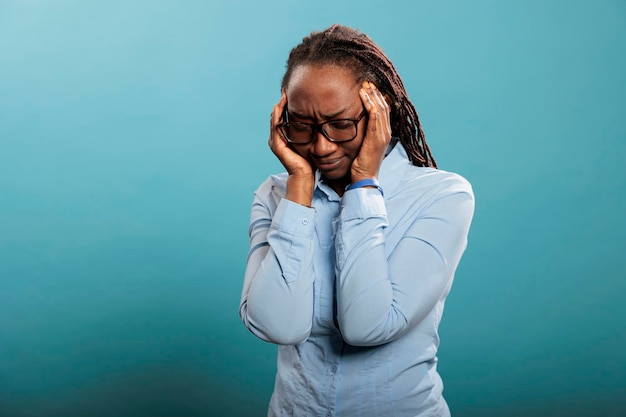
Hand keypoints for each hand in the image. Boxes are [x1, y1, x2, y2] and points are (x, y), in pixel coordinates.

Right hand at [268, 91, 314, 205]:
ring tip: (283, 94)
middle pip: (276, 115)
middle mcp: (276, 138)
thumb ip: (309, 130)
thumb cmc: (309, 160)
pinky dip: (276, 115)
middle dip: (282, 102)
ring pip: (274, 119)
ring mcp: (275, 141)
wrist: (305, 176)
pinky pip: (275, 126)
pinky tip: (280, 106)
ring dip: (278, 106)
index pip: (282, 116)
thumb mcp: (309, 141)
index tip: (293, 92)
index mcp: (283, 136)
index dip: (286, 104)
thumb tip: (319, 118)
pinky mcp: (276, 145)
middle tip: (287, 89)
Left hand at [351, 82, 391, 182]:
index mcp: (384, 133)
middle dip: (375, 93)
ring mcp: (382, 136)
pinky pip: (374, 120)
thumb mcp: (364, 144)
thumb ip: (364, 133)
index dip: (377, 97)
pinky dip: (371, 108)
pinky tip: (366, 100)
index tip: (369, 87)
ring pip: (379, 110)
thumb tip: (357, 123)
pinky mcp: (375, 140)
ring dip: (372, 97)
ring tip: (364, 86)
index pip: (383, 109)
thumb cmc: (361, 163)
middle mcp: (386, 132)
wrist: (364, 178)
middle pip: (383, 106)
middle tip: (366, 81)